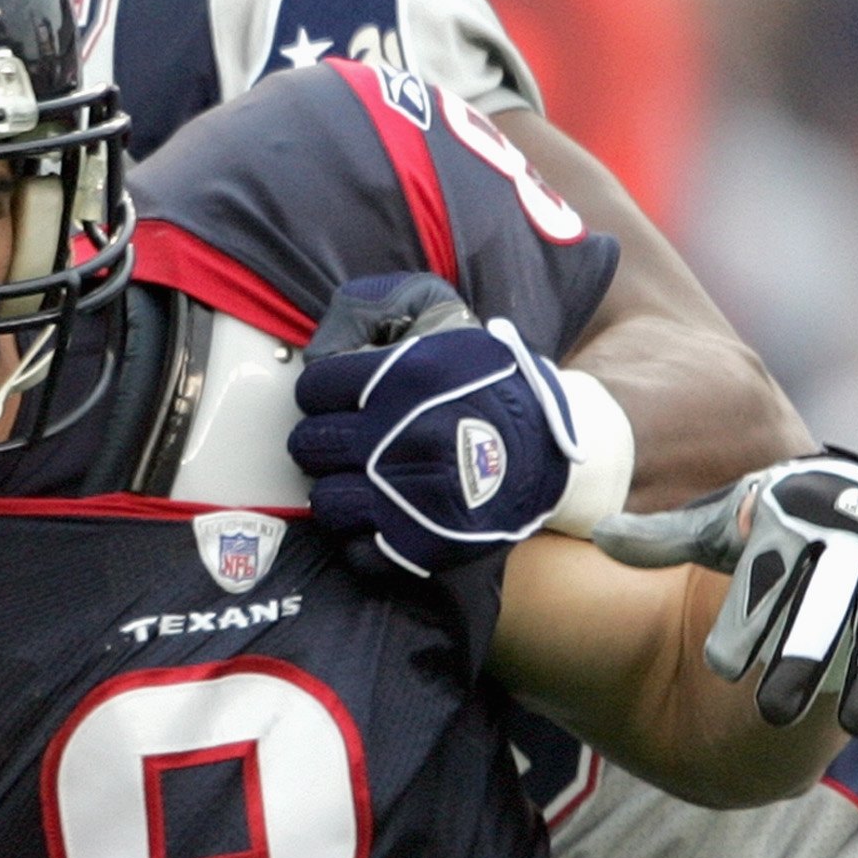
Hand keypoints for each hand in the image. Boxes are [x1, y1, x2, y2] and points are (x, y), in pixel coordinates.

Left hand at [289, 273, 585, 579]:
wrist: (548, 448)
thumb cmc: (486, 382)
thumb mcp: (442, 318)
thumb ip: (376, 308)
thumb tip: (322, 338)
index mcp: (401, 378)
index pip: (313, 388)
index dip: (324, 392)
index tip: (343, 398)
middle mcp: (396, 438)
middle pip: (309, 445)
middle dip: (325, 440)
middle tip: (352, 439)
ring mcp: (403, 495)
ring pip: (324, 500)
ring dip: (339, 488)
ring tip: (364, 479)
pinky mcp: (417, 543)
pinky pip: (355, 549)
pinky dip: (362, 536)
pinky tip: (382, 515)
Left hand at [596, 451, 857, 734]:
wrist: (848, 490)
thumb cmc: (767, 524)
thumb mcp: (716, 526)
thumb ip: (664, 540)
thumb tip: (601, 538)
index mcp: (790, 519)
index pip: (768, 571)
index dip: (747, 616)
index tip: (718, 667)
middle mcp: (848, 539)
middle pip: (827, 601)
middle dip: (804, 653)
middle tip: (773, 712)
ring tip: (857, 726)